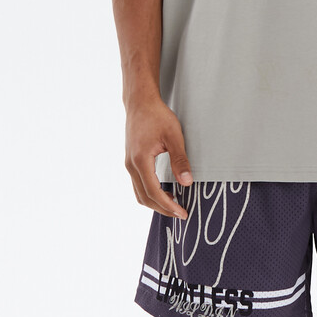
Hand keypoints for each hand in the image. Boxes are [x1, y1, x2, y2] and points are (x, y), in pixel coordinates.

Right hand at [125, 92, 193, 218]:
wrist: (140, 103)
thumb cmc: (157, 116)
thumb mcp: (174, 136)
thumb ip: (180, 160)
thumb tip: (187, 183)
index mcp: (141, 160)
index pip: (154, 192)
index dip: (168, 206)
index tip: (182, 213)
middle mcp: (131, 165)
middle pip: (145, 197)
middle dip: (162, 209)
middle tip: (180, 214)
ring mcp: (129, 164)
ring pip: (139, 193)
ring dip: (155, 203)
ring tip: (173, 205)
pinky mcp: (130, 161)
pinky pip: (138, 185)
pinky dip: (149, 194)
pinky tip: (164, 192)